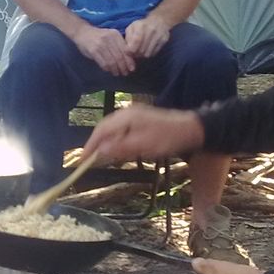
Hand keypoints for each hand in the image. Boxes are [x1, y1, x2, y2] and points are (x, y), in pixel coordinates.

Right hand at [73, 25, 134, 75]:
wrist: (82, 32)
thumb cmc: (99, 36)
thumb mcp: (110, 36)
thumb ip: (119, 45)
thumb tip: (129, 60)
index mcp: (115, 35)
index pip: (126, 50)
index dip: (130, 61)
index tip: (132, 68)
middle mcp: (109, 39)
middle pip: (119, 57)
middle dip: (123, 67)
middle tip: (125, 73)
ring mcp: (101, 44)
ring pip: (112, 61)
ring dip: (115, 69)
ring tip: (117, 73)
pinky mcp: (93, 50)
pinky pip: (103, 63)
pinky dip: (107, 68)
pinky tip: (108, 70)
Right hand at [83, 105, 203, 161]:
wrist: (191, 129)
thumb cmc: (167, 138)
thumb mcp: (143, 146)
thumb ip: (120, 148)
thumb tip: (99, 150)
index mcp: (125, 117)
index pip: (101, 130)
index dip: (90, 145)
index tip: (83, 160)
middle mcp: (127, 113)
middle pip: (104, 127)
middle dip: (96, 143)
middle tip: (89, 159)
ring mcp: (134, 114)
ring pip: (113, 128)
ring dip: (105, 141)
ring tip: (100, 155)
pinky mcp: (141, 119)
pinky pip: (121, 128)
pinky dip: (115, 138)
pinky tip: (118, 147)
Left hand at [124, 15, 169, 58]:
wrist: (159, 20)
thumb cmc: (142, 26)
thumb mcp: (132, 28)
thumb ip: (128, 38)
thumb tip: (126, 50)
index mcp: (140, 25)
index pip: (136, 41)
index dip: (131, 50)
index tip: (128, 52)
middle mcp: (151, 29)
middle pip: (141, 50)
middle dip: (135, 54)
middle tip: (134, 53)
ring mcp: (159, 35)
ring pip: (147, 54)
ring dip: (142, 55)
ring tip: (140, 51)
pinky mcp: (164, 40)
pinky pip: (154, 53)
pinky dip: (149, 54)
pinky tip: (147, 49)